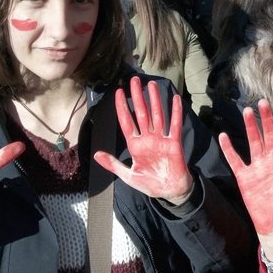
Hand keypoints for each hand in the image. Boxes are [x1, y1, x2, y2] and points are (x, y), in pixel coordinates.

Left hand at [94, 76, 193, 203]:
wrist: (169, 191)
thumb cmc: (149, 183)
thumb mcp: (128, 176)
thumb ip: (113, 164)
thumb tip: (96, 154)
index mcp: (135, 145)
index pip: (126, 122)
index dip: (122, 107)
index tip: (118, 92)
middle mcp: (148, 138)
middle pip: (141, 113)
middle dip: (138, 97)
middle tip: (134, 80)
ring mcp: (161, 139)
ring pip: (157, 115)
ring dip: (155, 100)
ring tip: (152, 85)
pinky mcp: (174, 143)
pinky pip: (174, 125)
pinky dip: (176, 113)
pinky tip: (175, 100)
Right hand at [219, 100, 272, 242]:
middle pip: (272, 134)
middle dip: (268, 118)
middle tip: (264, 102)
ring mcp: (260, 169)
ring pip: (254, 142)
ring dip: (251, 127)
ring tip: (248, 111)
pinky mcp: (246, 179)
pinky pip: (236, 161)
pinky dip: (229, 149)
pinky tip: (224, 136)